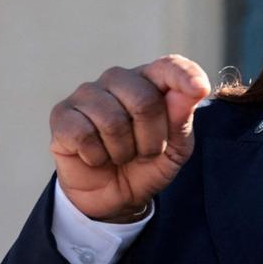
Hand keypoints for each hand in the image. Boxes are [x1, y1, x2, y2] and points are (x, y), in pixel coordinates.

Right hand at [49, 55, 211, 221]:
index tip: (200, 88)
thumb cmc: (147, 165)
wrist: (113, 196)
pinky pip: (84, 134)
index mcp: (150, 80)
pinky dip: (96, 156)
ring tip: (120, 155)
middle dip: (151, 139)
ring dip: (123, 151)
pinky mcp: (62, 115)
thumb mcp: (176, 149)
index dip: (184, 75)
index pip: (169, 66)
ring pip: (113, 121)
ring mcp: (87, 94)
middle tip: (145, 152)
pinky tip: (95, 156)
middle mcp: (118, 79)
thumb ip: (182, 118)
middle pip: (144, 100)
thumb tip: (193, 89)